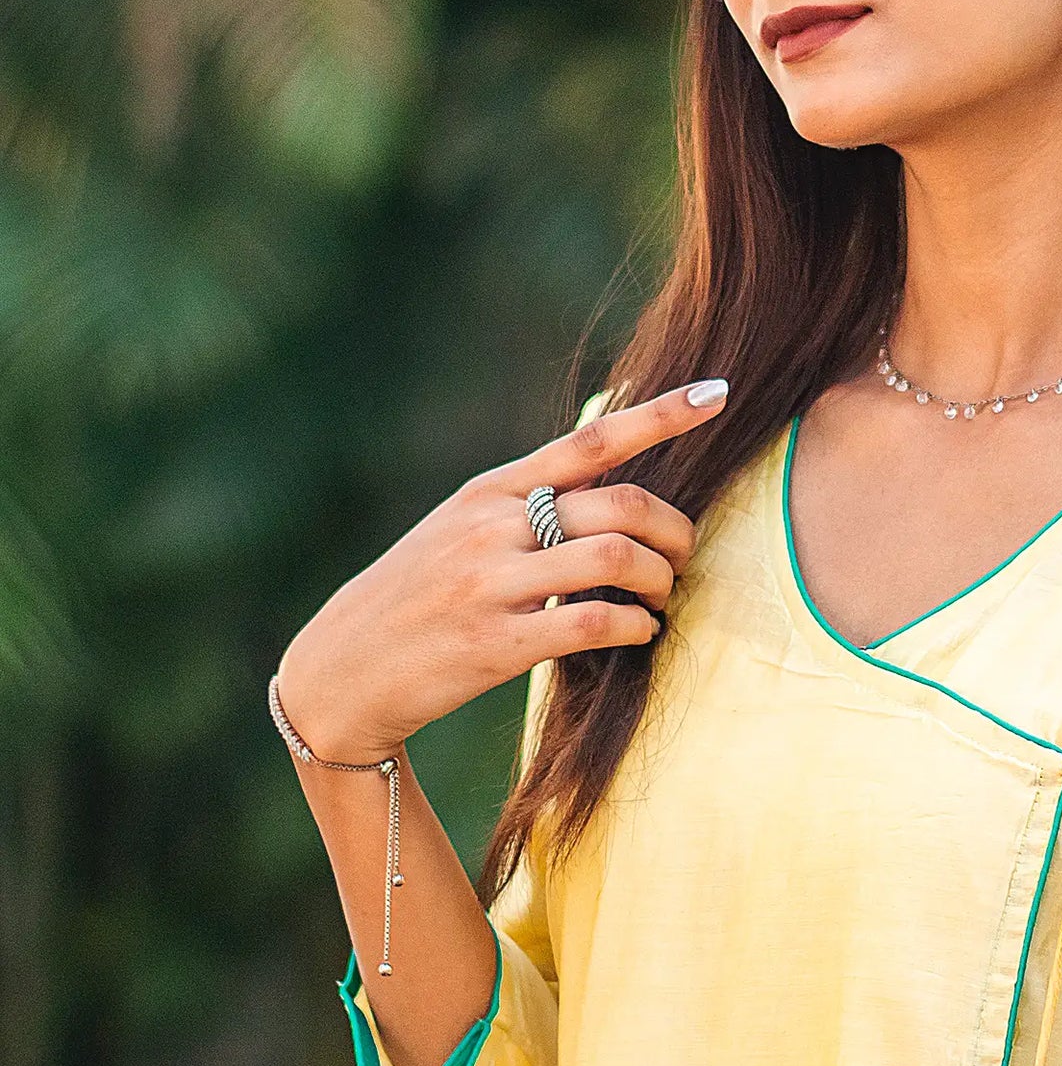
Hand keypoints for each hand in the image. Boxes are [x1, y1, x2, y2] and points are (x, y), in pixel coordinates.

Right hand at [274, 382, 728, 761]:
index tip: (717, 394)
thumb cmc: (416, 599)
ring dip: (660, 580)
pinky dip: (635, 626)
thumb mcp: (459, 531)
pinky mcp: (496, 644)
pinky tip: (638, 633)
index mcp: (490, 491)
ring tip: (659, 599)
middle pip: (621, 504)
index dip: (660, 416)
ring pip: (616, 558)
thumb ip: (526, 506)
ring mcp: (492, 584)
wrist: (341, 671)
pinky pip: (593, 622)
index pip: (590, 440)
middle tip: (683, 556)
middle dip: (674, 530)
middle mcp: (492, 527)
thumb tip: (609, 486)